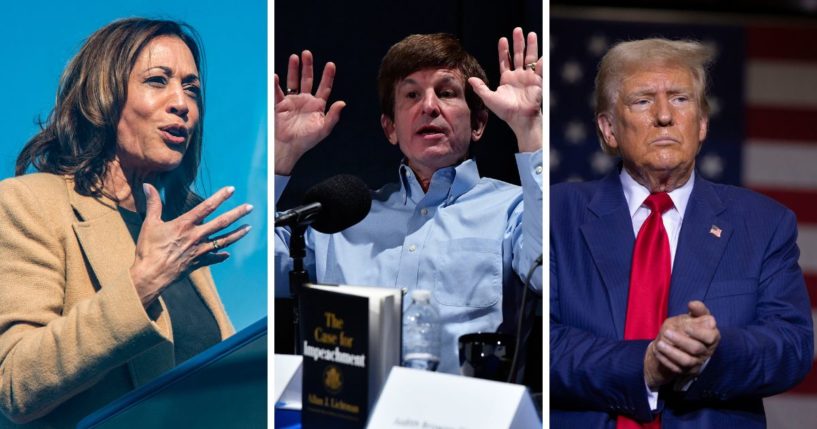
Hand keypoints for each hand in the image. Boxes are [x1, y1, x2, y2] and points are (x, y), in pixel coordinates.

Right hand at [129, 184, 252, 306]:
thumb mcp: (150, 224)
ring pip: (224, 240)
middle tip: (250, 207)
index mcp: (185, 224)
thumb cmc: (149, 249)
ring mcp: (200, 250)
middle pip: (222, 223)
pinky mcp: (198, 262)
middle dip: (237, 214)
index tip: (232, 189)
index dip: (220, 197)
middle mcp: (196, 236)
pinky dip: (221, 256)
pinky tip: (228, 254)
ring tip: (249, 228)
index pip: (207, 207)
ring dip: (237, 234)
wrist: (151, 275)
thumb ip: (153, 204)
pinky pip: (213, 258)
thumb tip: (148, 185)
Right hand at [275, 50, 345, 174]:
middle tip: (307, 53)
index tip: (330, 64)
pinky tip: (275, 76)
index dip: (328, 76)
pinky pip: (277, 91)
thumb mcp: (323, 130)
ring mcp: (292, 101)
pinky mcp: (280, 104)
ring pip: (293, 81)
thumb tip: (342, 103)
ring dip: (294, 69)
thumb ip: (333, 116)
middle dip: (308, 66)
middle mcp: (305, 101)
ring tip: (294, 57)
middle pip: (308, 79)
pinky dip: (275, 83)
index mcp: (317, 106)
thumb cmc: (305, 141)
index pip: (324, 87)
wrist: (286, 148)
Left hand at [468, 27, 541, 151]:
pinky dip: (541, 61)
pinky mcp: (537, 82)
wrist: (520, 120)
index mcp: (507, 78)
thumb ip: (480, 88)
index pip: (505, 60)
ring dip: (531, 46)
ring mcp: (528, 78)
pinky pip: (540, 69)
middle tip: (517, 30)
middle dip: (518, 43)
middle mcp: (518, 76)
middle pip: (518, 55)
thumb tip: (470, 79)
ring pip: (530, 58)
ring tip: (531, 34)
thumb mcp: (489, 99)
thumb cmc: (505, 111)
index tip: (503, 39)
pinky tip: (541, 53)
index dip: (504, 50)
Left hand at [644, 301, 720, 387]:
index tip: (686, 326)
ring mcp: (696, 363)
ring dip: (671, 352)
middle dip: (680, 340)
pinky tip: (657, 351)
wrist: (675, 344)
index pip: (711, 337)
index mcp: (711, 337)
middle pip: (696, 349)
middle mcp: (706, 352)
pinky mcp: (686, 371)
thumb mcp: (692, 317)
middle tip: (666, 332)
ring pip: (686, 361)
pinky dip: (665, 360)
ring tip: (659, 343)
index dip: (699, 332)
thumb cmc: (687, 328)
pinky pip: (676, 368)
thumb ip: (696, 310)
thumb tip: (693, 304)